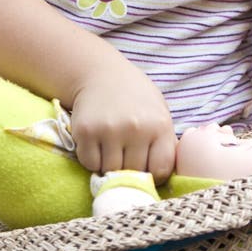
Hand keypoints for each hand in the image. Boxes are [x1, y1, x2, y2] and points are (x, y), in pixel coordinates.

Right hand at [70, 62, 176, 184]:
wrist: (102, 72)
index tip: (147, 167)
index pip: (161, 170)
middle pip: (134, 173)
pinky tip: (97, 143)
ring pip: (111, 171)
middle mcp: (136, 128)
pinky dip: (92, 159)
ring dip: (110, 165)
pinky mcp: (86, 131)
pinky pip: (90, 163)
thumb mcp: (159, 112)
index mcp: (159, 125)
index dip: (154, 174)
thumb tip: (165, 178)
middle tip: (126, 154)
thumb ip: (164, 142)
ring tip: (112, 147)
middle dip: (130, 169)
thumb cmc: (136, 97)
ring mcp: (109, 130)